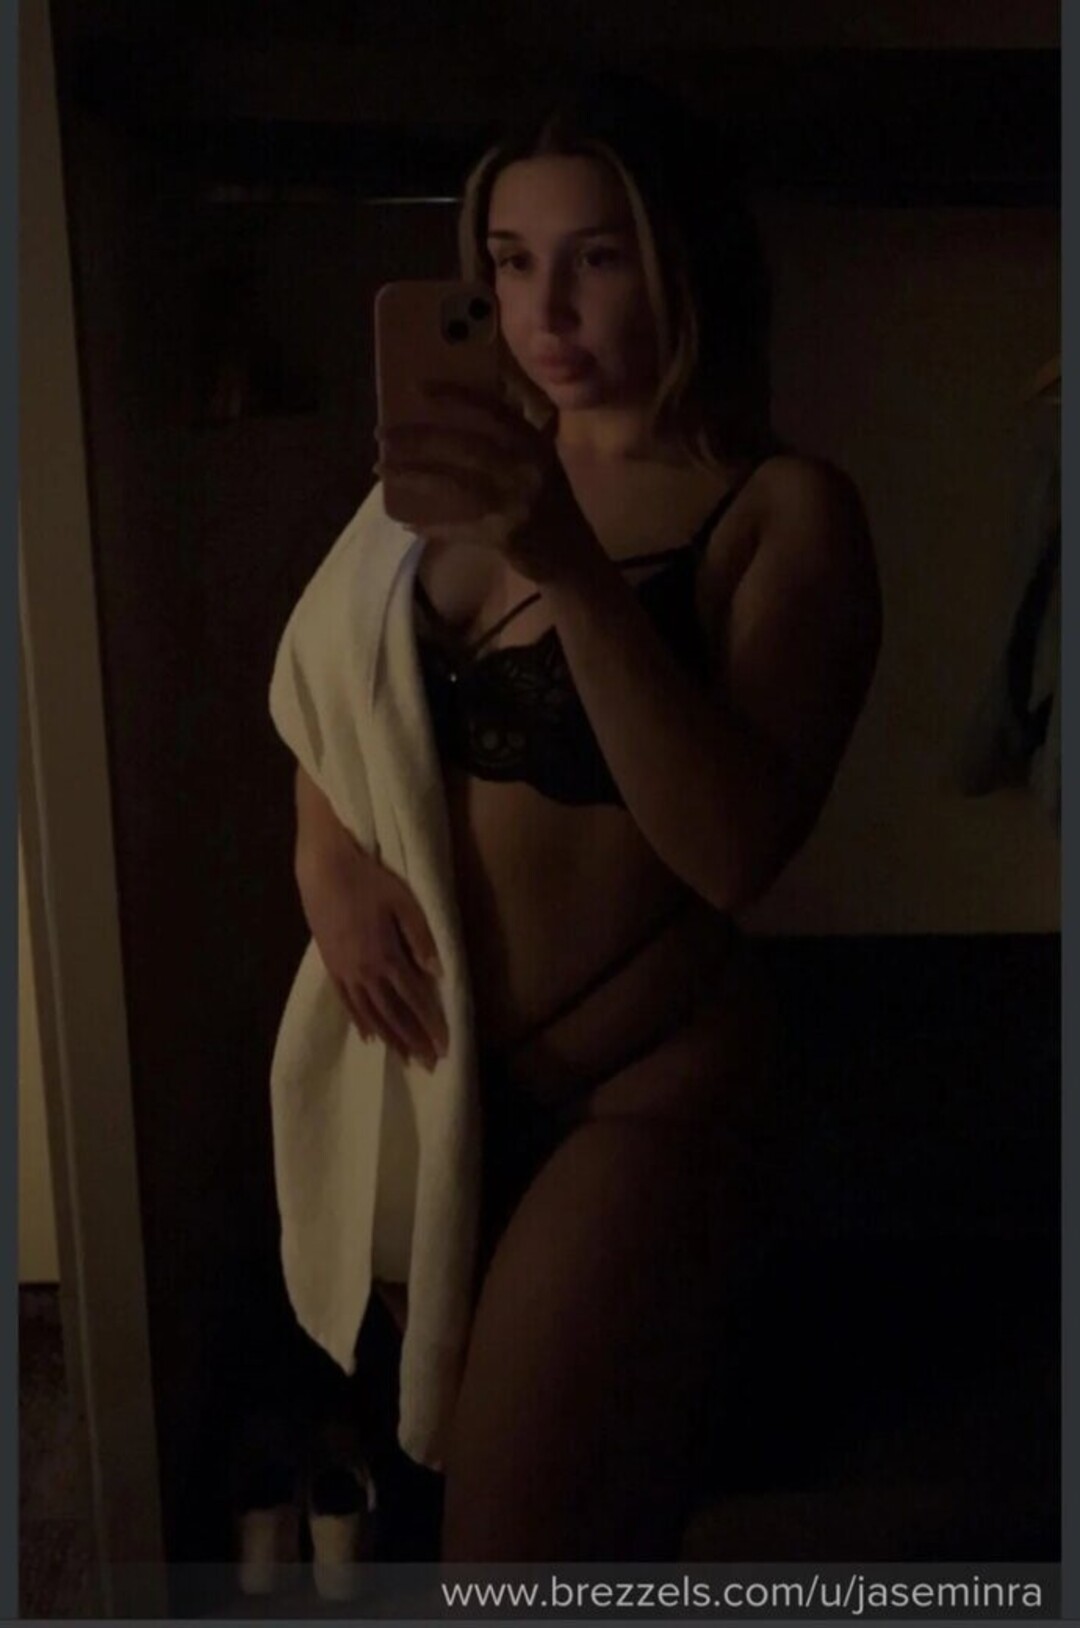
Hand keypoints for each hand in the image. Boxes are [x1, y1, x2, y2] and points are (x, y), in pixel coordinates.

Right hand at [295, 837, 448, 1070]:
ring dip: (389, 1038)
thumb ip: (420, 938)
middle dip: (413, 1040)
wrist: (324, 869)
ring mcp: (345, 971)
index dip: (431, 1024)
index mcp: (386, 956)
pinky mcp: (331, 966)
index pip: (415, 999)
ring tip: (404, 1058)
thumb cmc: (369, 880)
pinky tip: (369, 1036)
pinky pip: (346, 1002)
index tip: (444, 1047)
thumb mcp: (403, 902)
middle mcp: (365, 971)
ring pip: (370, 1014)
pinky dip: (360, 1021)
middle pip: (393, 1014)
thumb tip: (437, 973)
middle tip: (428, 1064)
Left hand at [374, 382, 599, 584]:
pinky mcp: (504, 536)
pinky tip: (407, 522)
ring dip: (413, 475)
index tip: (417, 388)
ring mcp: (515, 504)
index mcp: (534, 444)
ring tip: (381, 468)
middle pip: (464, 446)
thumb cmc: (552, 502)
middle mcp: (527, 469)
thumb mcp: (542, 460)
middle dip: (417, 438)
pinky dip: (432, 526)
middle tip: (382, 434)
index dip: (455, 395)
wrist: (574, 557)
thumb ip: (516, 432)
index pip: (492, 410)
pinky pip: (458, 529)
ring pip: (454, 484)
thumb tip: (477, 398)